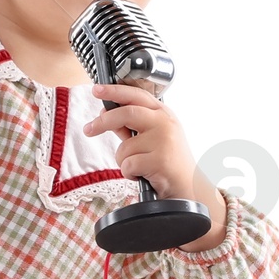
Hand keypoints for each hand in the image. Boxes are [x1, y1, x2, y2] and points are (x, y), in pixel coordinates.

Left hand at [81, 81, 199, 200]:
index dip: (115, 90)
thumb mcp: (152, 139)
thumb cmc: (169, 164)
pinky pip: (128, 164)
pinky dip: (130, 173)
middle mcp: (165, 123)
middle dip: (103, 122)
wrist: (189, 188)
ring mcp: (164, 141)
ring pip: (124, 147)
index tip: (97, 90)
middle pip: (127, 113)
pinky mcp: (160, 160)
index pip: (137, 95)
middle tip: (89, 129)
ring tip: (140, 167)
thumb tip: (106, 112)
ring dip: (124, 161)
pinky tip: (144, 175)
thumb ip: (130, 126)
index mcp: (164, 114)